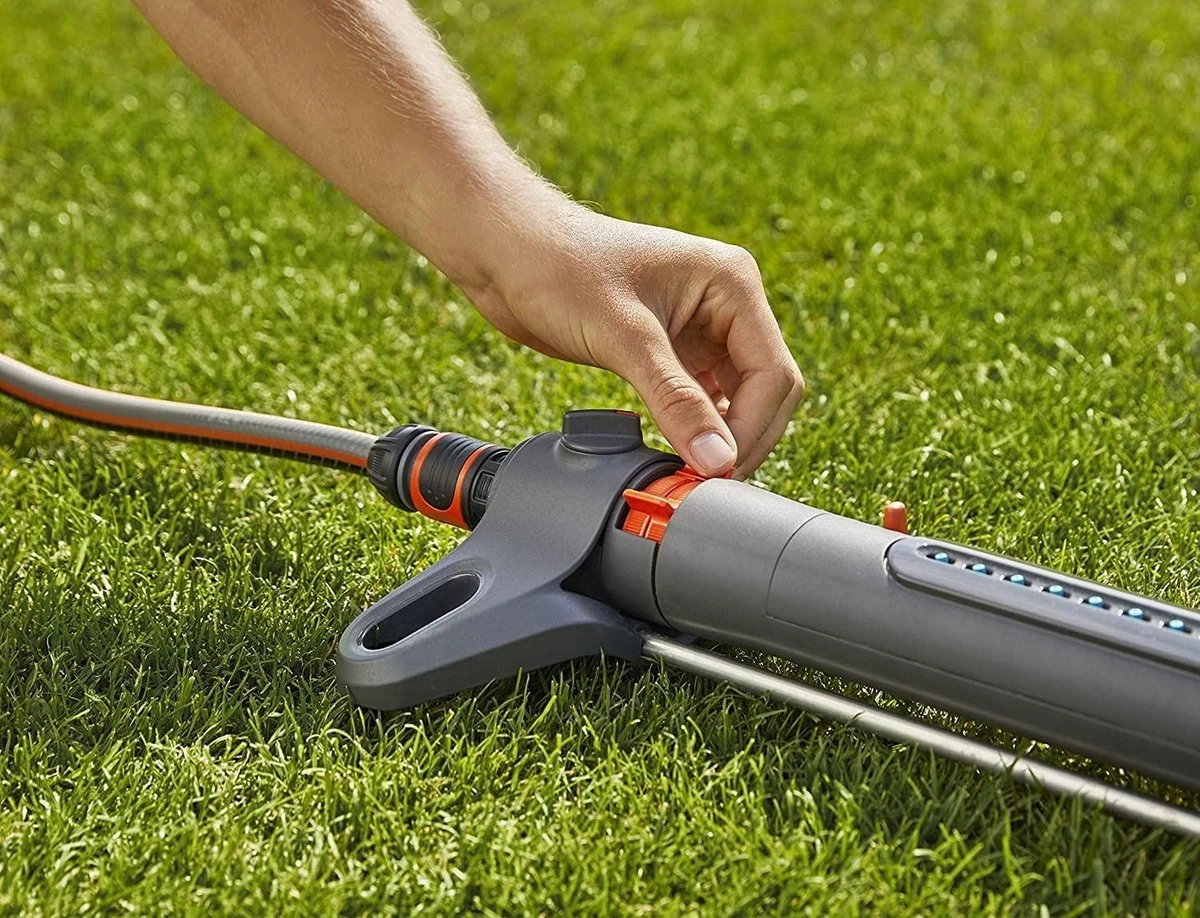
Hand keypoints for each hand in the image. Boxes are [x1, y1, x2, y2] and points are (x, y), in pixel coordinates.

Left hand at [465, 203, 804, 477]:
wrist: (504, 250)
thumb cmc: (559, 267)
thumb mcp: (623, 338)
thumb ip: (675, 400)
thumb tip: (716, 461)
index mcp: (731, 283)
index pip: (772, 374)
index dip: (752, 430)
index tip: (718, 472)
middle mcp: (724, 304)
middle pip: (764, 391)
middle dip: (741, 438)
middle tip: (704, 483)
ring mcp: (698, 328)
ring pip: (735, 399)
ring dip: (718, 438)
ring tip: (686, 474)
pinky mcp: (669, 349)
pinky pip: (700, 400)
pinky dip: (692, 430)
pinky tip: (671, 452)